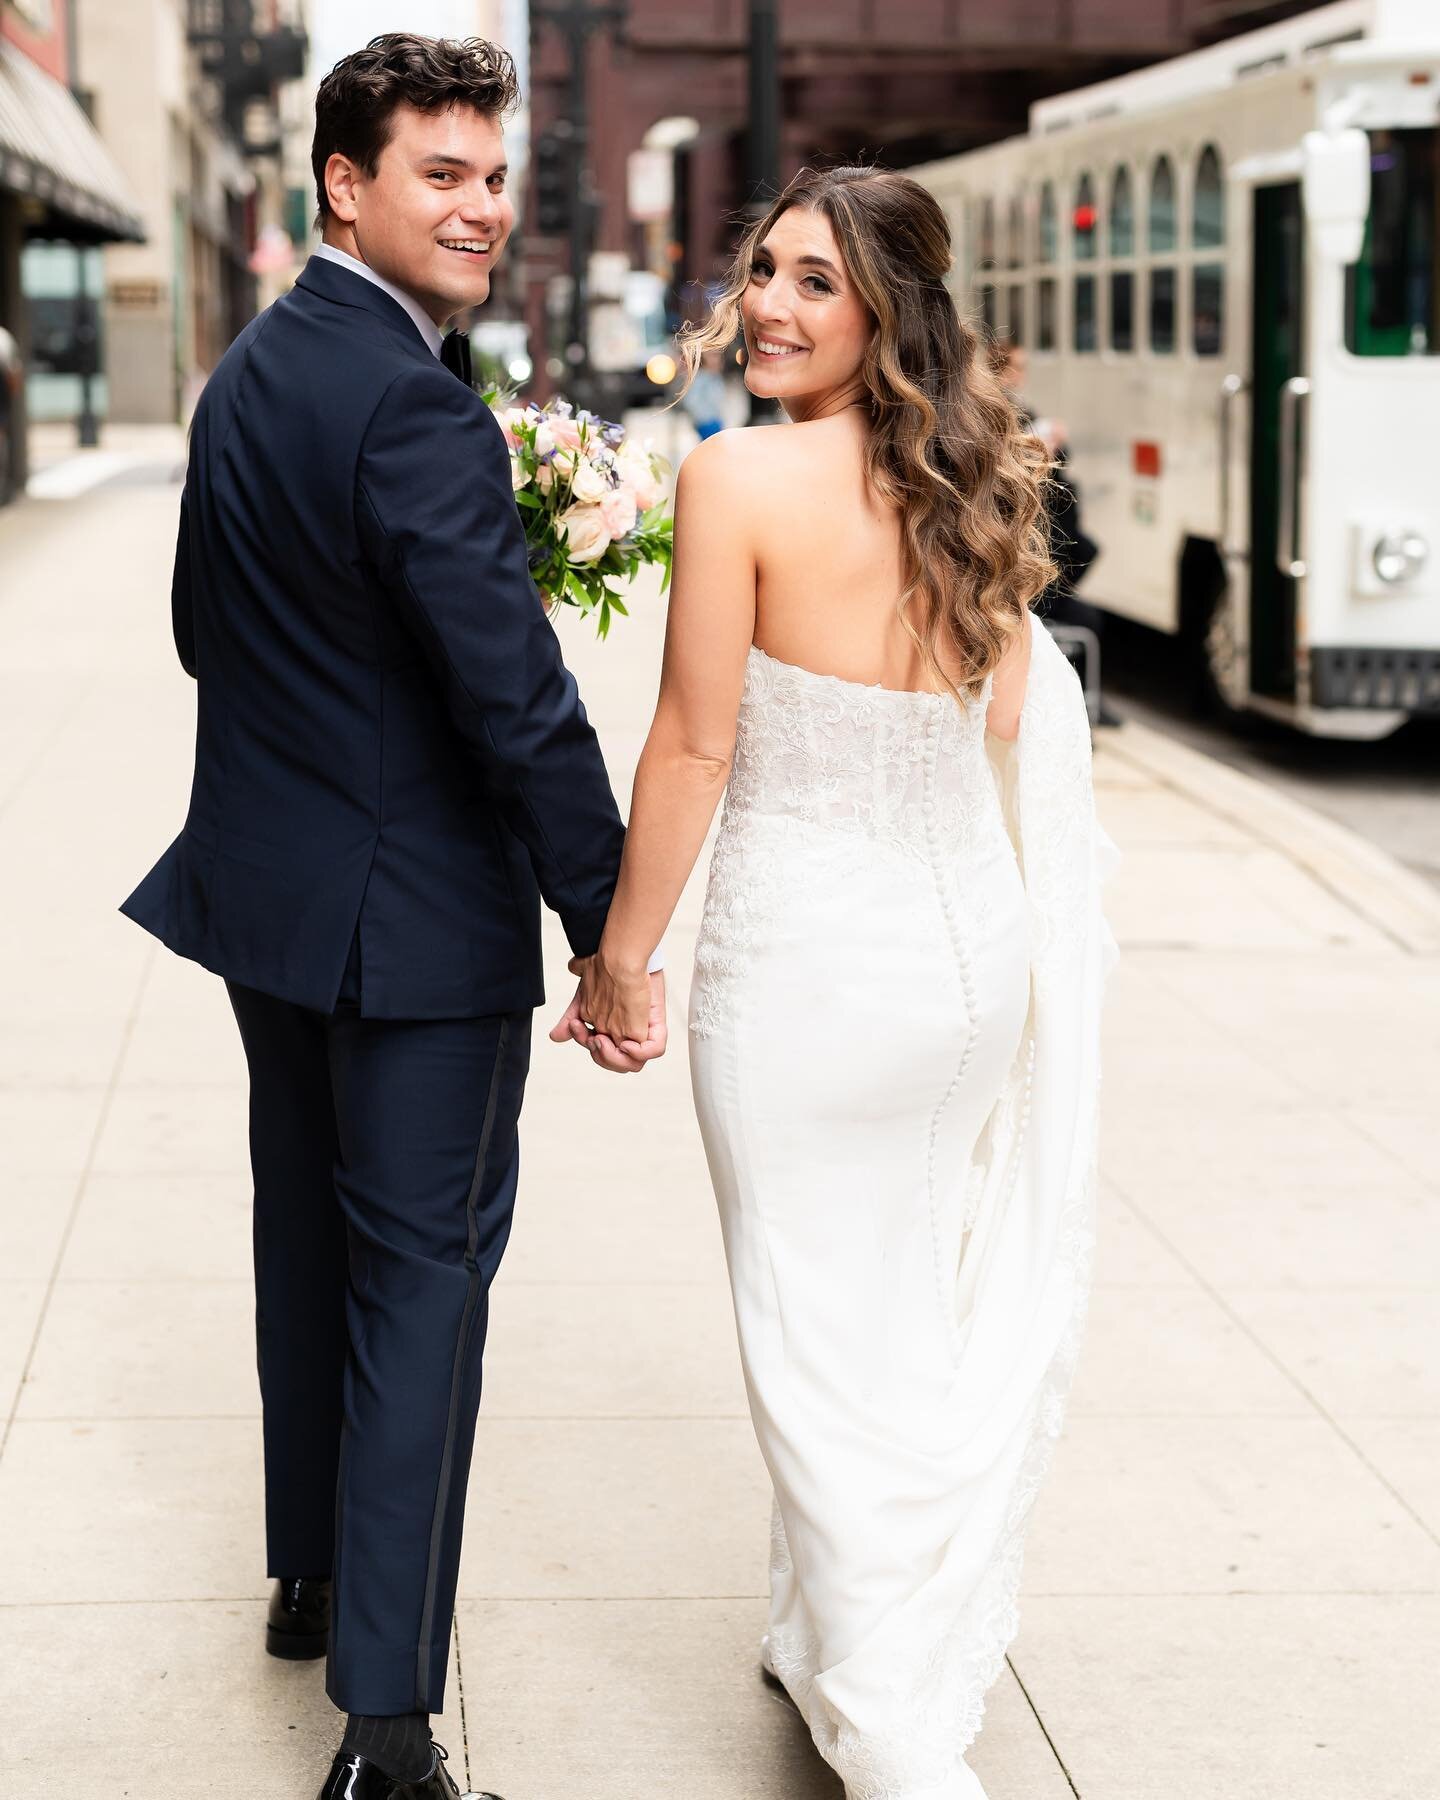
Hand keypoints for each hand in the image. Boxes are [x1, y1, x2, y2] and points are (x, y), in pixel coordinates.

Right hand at [548, 964, 667, 1073]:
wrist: (619, 955)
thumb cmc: (605, 970)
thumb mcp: (583, 999)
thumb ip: (571, 1019)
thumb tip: (555, 1037)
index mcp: (613, 1028)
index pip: (601, 1052)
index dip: (587, 1043)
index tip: (578, 1025)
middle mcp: (626, 1031)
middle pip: (615, 1062)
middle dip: (600, 1054)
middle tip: (594, 1037)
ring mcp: (640, 1030)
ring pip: (634, 1063)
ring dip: (614, 1057)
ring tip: (603, 1039)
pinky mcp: (652, 1024)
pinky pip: (653, 1050)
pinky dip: (638, 1052)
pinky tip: (625, 1043)